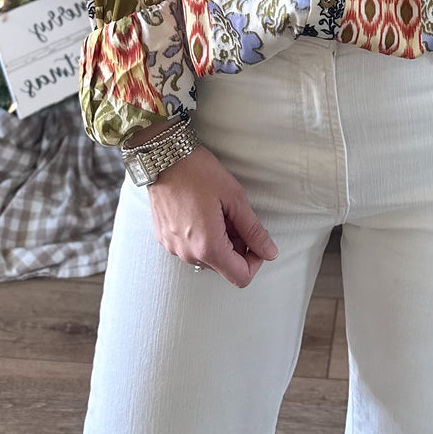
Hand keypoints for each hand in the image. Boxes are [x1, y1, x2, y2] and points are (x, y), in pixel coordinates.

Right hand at [146, 145, 278, 288]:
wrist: (163, 156)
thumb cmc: (199, 172)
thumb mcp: (234, 198)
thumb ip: (253, 230)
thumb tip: (270, 252)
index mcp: (207, 247)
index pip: (240, 277)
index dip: (255, 261)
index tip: (256, 240)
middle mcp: (187, 254)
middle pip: (224, 267)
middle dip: (237, 247)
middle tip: (236, 217)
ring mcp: (173, 248)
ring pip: (207, 258)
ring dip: (219, 242)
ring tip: (218, 212)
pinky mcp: (164, 239)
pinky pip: (190, 248)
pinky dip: (202, 237)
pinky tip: (202, 212)